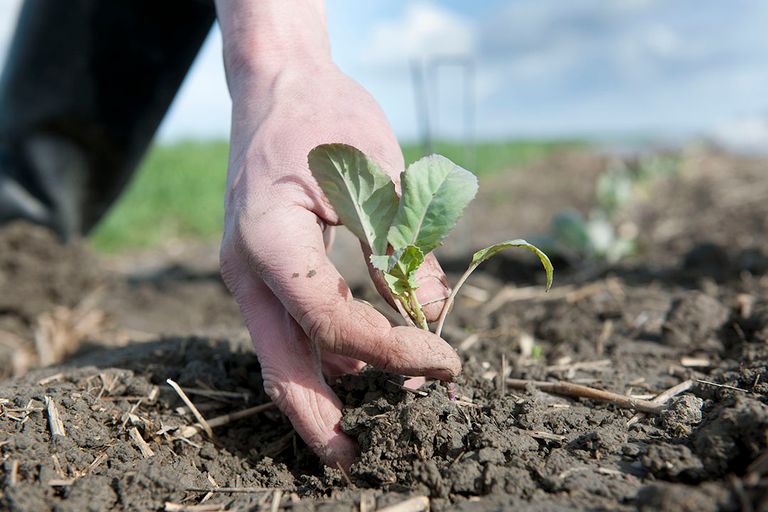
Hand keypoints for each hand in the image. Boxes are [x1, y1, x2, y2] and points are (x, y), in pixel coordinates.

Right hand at [217, 59, 461, 466]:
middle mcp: (248, 267)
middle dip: (321, 420)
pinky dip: (326, 356)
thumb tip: (432, 317)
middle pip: (281, 365)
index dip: (393, 349)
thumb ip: (402, 250)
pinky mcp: (265, 272)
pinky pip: (290, 329)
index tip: (447, 362)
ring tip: (375, 424)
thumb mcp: (377, 173)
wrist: (278, 85)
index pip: (332, 319)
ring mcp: (250, 273)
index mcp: (269, 237)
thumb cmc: (326, 114)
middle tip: (359, 462)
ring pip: (283, 355)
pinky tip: (364, 368)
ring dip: (328, 392)